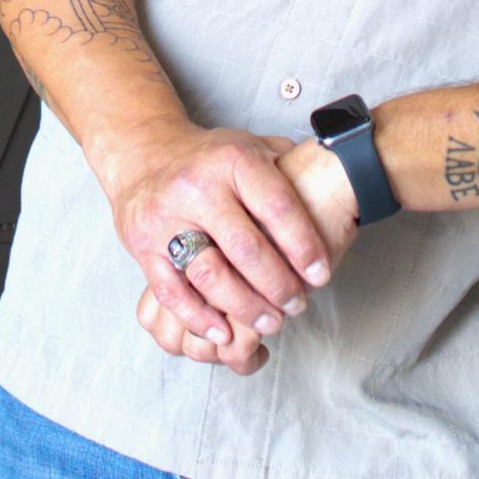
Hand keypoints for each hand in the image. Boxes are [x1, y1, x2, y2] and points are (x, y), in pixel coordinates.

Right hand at [131, 143, 360, 376]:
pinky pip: (172, 291)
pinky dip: (199, 317)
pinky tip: (224, 331)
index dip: (304, 245)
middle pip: (246, 247)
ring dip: (244, 306)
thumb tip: (335, 178)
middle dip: (279, 285)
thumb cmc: (211, 159)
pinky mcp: (143, 244)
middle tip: (298, 305)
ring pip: (209, 273)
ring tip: (270, 321)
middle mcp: (197, 185)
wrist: (146, 155)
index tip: (321, 275)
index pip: (277, 206)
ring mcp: (166, 216)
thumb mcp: (252, 146)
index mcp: (233, 160)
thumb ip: (290, 164)